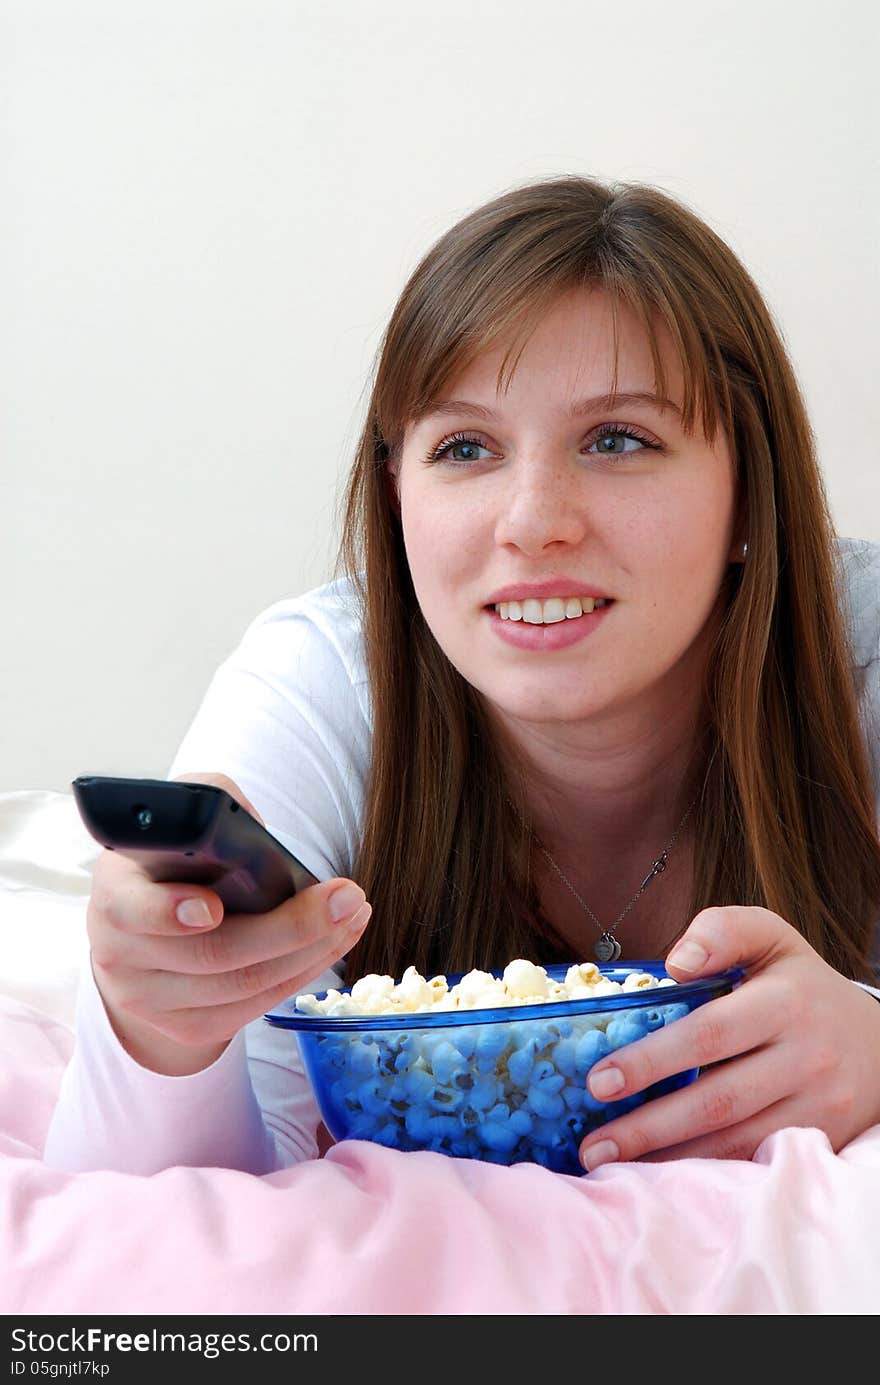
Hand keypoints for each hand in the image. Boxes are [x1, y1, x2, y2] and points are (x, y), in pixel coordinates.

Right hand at [88, 772, 371, 1075]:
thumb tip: (252, 826)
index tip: (213, 908)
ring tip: (354, 913)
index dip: (169, 912)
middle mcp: (121, 955)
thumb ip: (209, 804)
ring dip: (312, 950)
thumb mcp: (177, 822)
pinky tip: (335, 942)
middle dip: (291, 928)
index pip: (132, 909)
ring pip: (243, 986)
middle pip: (213, 955)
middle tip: (345, 897)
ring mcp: (151, 1000)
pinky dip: (303, 973)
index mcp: (115, 894)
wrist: (142, 932)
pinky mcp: (186, 1026)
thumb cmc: (170, 864)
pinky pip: (253, 1008)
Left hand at [578, 906, 879, 1170]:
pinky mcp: (821, 1139)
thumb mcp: (771, 938)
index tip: (599, 1080)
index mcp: (785, 1002)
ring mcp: (818, 1106)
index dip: (652, 1060)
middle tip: (593, 1142)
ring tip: (610, 1163)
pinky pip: (756, 1160)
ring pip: (736, 1142)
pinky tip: (662, 1173)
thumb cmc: (803, 985)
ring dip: (669, 1160)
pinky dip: (706, 1171)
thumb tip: (675, 962)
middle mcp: (805, 1058)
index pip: (709, 1034)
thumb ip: (722, 931)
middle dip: (649, 1126)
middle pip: (718, 1100)